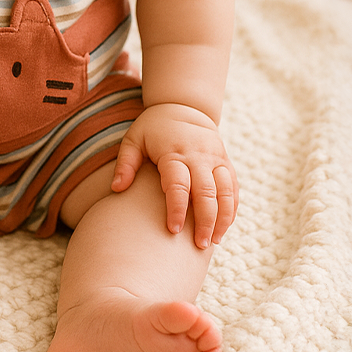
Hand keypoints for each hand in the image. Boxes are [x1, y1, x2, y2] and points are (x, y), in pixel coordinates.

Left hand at [111, 103, 237, 248]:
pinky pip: (234, 188)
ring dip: (223, 218)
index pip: (178, 184)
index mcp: (173, 152)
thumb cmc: (153, 128)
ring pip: (226, 191)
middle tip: (199, 245)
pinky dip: (232, 208)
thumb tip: (117, 189)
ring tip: (214, 241)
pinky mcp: (226, 162)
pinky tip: (224, 227)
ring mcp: (215, 158)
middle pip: (206, 192)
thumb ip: (125, 163)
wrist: (183, 106)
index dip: (177, 208)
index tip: (173, 230)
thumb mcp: (134, 139)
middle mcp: (198, 156)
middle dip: (205, 220)